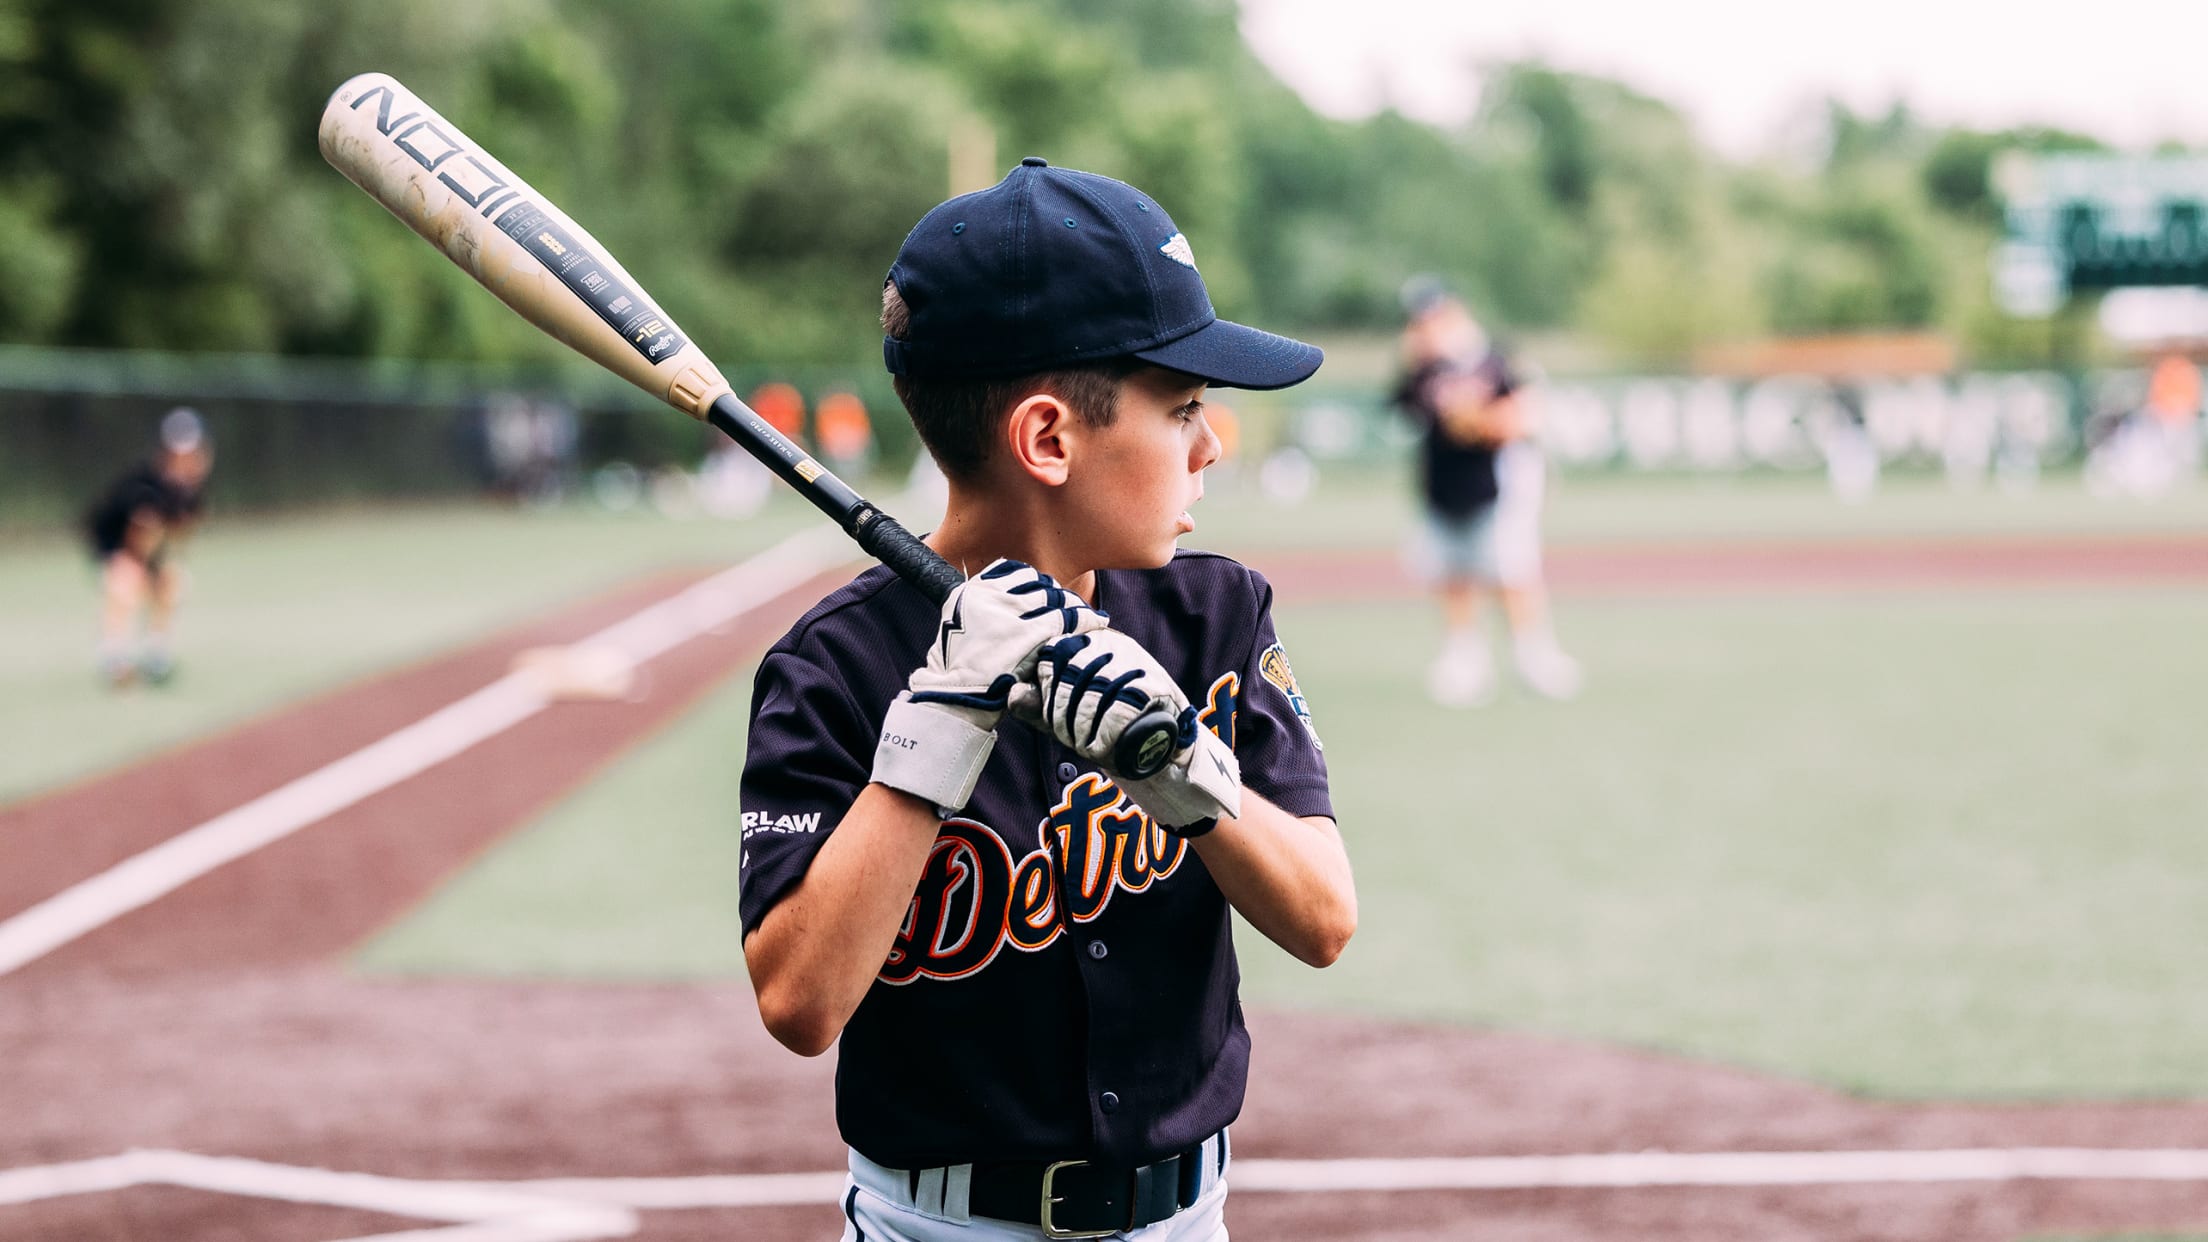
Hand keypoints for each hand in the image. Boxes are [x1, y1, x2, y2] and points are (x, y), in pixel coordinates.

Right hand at [874, 560, 1103, 813]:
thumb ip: (985, 611)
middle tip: (1073, 609)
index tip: (1048, 594)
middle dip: (1057, 595)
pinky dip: (1086, 620)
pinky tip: (1097, 624)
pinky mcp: (1029, 634)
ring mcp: (1009, 613)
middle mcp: (990, 595)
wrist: (955, 699)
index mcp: (972, 591)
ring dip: (1074, 606)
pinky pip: (1067, 619)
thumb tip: (1013, 600)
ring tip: (1088, 617)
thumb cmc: (960, 671)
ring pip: (1055, 598)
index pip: (1015, 572)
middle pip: (1038, 584)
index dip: (1037, 583)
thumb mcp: (959, 627)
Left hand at [1019, 629, 1241, 831]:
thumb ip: (1036, 705)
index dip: (1045, 694)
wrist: (1160, 744)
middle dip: (1062, 716)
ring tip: (1085, 746)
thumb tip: (1011, 692)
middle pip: (1070, 676)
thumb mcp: (1063, 714)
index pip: (1051, 657)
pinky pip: (1120, 710)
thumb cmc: (1105, 725)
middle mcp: (1112, 643)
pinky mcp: (1156, 685)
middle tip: (1069, 740)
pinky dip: (1105, 736)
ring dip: (1083, 730)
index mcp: (1087, 641)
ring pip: (1093, 694)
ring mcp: (1136, 662)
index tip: (1053, 721)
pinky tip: (1102, 750)